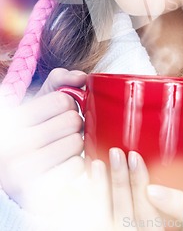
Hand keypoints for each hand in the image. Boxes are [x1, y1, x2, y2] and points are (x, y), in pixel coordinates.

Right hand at [0, 68, 86, 211]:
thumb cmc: (32, 130)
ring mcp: (23, 172)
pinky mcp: (38, 192)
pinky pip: (77, 166)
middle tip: (66, 130)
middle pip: (72, 121)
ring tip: (64, 146)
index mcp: (13, 121)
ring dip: (77, 144)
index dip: (69, 103)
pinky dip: (76, 163)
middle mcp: (13, 146)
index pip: (61, 100)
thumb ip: (59, 80)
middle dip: (76, 123)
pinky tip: (64, 163)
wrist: (12, 173)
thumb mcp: (37, 102)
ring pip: (77, 143)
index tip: (62, 111)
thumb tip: (82, 77)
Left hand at [86, 149, 182, 230]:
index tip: (134, 157)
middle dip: (119, 183)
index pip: (145, 214)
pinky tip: (86, 182)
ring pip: (108, 221)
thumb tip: (154, 190)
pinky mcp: (121, 228)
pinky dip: (92, 202)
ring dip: (100, 192)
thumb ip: (181, 205)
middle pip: (124, 217)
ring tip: (98, 164)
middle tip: (117, 152)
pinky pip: (104, 220)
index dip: (137, 184)